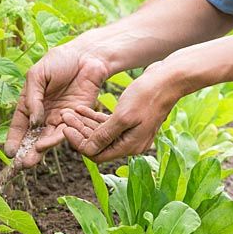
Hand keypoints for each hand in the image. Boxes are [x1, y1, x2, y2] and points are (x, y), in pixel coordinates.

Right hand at [5, 46, 108, 167]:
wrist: (87, 57)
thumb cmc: (60, 61)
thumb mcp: (38, 75)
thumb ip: (33, 98)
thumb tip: (33, 121)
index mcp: (30, 102)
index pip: (19, 124)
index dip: (13, 139)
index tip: (9, 152)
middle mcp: (43, 114)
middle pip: (32, 136)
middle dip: (26, 150)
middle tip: (20, 164)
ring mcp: (59, 118)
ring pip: (47, 138)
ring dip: (39, 150)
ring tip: (31, 161)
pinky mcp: (75, 119)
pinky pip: (65, 132)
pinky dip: (55, 139)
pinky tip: (46, 145)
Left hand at [62, 64, 178, 162]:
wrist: (169, 79)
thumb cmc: (148, 96)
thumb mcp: (123, 117)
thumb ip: (104, 135)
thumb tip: (88, 151)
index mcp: (129, 146)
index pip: (97, 154)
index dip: (79, 144)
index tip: (65, 129)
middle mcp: (130, 143)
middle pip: (97, 144)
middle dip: (79, 132)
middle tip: (63, 117)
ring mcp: (130, 132)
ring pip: (100, 133)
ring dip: (84, 124)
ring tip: (68, 112)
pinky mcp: (130, 120)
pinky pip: (107, 123)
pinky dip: (94, 117)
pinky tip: (81, 109)